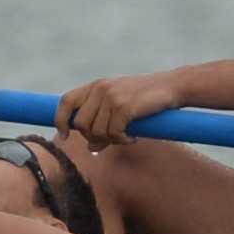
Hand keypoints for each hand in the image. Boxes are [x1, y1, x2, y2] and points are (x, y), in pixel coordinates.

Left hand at [55, 71, 181, 145]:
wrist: (172, 86)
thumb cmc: (145, 99)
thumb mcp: (120, 108)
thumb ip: (102, 123)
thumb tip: (91, 147)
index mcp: (95, 86)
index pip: (66, 101)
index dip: (60, 119)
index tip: (64, 135)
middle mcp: (100, 89)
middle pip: (80, 124)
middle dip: (92, 137)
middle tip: (111, 139)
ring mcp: (110, 97)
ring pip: (96, 132)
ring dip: (110, 140)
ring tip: (125, 136)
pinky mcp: (123, 106)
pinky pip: (113, 134)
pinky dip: (123, 140)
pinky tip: (133, 137)